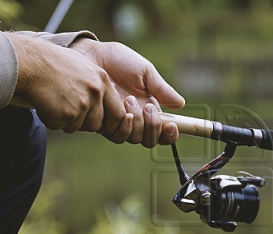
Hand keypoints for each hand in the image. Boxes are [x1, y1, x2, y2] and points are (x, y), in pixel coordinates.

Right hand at [5, 33, 133, 137]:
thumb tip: (104, 102)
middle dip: (82, 122)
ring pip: (78, 127)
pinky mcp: (68, 114)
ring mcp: (83, 104)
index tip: (97, 121)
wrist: (31, 62)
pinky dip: (51, 119)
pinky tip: (45, 102)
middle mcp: (96, 93)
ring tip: (54, 101)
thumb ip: (95, 84)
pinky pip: (61, 126)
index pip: (118, 113)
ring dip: (66, 121)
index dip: (108, 121)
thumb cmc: (52, 62)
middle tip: (66, 108)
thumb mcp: (82, 67)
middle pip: (97, 124)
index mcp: (102, 81)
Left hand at [70, 39, 185, 147]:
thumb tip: (181, 104)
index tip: (172, 126)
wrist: (91, 56)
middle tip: (148, 107)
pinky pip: (117, 135)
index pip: (163, 132)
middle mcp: (136, 119)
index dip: (170, 134)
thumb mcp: (145, 71)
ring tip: (129, 99)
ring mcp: (119, 122)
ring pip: (135, 139)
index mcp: (149, 108)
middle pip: (150, 140)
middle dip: (153, 126)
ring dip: (137, 122)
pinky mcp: (103, 123)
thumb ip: (161, 89)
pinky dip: (123, 125)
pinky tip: (121, 107)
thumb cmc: (118, 60)